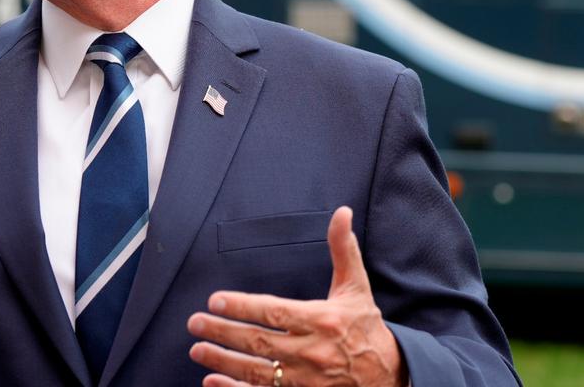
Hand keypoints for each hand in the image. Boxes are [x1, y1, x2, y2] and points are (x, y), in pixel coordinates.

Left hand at [187, 206, 407, 386]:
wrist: (387, 375)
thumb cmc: (365, 328)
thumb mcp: (357, 287)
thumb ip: (344, 250)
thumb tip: (342, 213)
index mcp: (323, 320)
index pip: (275, 312)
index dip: (243, 307)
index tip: (216, 300)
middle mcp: (312, 352)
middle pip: (259, 342)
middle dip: (223, 332)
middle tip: (195, 323)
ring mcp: (305, 380)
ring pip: (256, 372)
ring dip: (223, 361)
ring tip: (197, 349)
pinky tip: (213, 382)